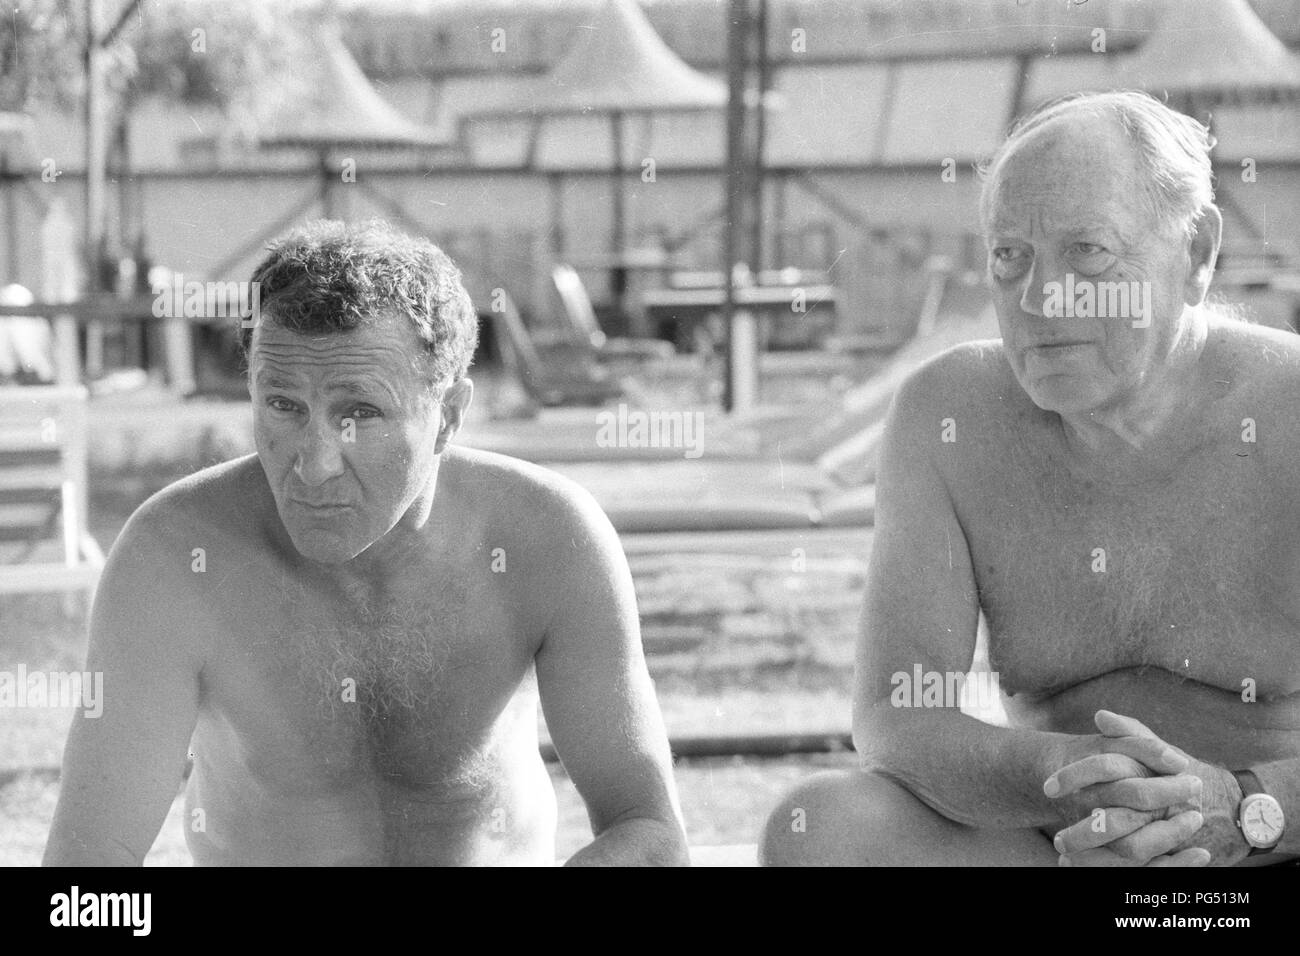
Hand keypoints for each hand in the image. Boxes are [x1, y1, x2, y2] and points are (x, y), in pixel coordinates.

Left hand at [1051, 711, 1248, 866]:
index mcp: (1153, 771)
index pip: (1107, 768)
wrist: (1229, 807)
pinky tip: (1082, 869)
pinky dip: (1110, 870)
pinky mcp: (1172, 854)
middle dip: (1081, 829)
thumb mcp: (1157, 748)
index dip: (1074, 776)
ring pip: (1128, 851)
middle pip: (1115, 819)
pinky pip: (1143, 869)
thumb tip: (1100, 716)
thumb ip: (1129, 732)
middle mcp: (1162, 804)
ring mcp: (1168, 832)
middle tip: (1054, 835)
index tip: (1047, 786)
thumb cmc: (1179, 773)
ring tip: (1063, 855)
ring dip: (1093, 857)